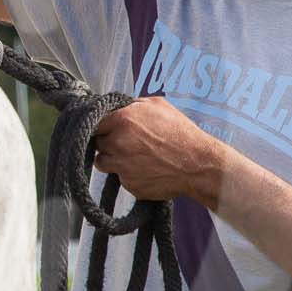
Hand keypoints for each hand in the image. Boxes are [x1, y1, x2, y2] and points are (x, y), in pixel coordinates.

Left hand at [90, 96, 216, 202]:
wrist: (197, 164)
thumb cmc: (180, 132)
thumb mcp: (158, 105)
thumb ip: (133, 105)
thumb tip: (119, 108)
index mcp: (122, 121)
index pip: (94, 124)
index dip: (100, 127)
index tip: (105, 129)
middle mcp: (117, 144)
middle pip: (97, 144)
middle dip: (107, 143)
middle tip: (123, 143)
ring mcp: (122, 167)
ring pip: (103, 163)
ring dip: (112, 160)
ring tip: (132, 156)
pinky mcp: (130, 185)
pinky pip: (121, 178)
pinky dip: (129, 174)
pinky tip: (145, 169)